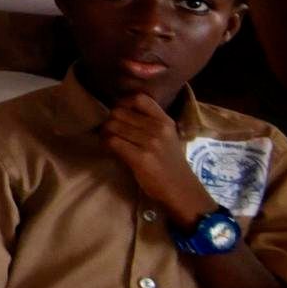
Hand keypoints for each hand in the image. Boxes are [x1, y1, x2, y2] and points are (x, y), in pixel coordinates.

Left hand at [100, 95, 210, 227]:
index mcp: (165, 121)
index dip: (123, 102)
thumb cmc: (170, 163)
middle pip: (120, 112)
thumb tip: (118, 113)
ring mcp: (150, 142)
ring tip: (107, 140)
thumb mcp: (166, 137)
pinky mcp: (140, 157)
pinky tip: (109, 148)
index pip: (139, 98)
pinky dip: (106, 143)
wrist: (181, 189)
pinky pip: (113, 142)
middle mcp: (158, 128)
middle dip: (110, 120)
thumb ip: (148, 123)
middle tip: (108, 130)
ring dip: (105, 133)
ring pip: (113, 126)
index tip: (119, 113)